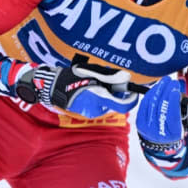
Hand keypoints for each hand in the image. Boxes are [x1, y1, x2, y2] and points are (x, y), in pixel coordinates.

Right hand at [16, 62, 137, 117]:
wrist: (53, 88)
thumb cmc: (73, 77)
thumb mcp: (94, 73)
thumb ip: (112, 77)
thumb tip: (127, 78)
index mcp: (99, 98)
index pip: (124, 105)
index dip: (132, 99)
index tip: (133, 91)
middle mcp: (97, 108)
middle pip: (116, 103)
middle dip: (117, 93)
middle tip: (110, 81)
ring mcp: (91, 113)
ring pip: (108, 104)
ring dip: (108, 95)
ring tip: (97, 83)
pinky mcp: (87, 114)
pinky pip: (100, 106)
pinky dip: (100, 98)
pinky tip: (90, 89)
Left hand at [136, 77, 187, 147]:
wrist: (161, 141)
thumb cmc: (176, 129)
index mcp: (173, 133)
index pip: (172, 115)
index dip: (173, 102)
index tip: (176, 91)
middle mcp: (159, 132)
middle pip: (161, 107)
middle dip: (166, 91)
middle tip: (172, 82)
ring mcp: (147, 127)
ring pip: (152, 104)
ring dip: (159, 89)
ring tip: (166, 81)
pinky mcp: (140, 122)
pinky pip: (144, 104)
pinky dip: (151, 94)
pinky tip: (157, 87)